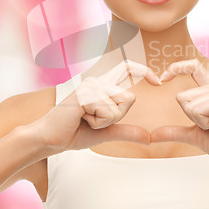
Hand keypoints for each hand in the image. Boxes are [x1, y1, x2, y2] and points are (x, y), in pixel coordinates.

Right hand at [31, 60, 160, 153]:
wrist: (50, 140)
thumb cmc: (74, 133)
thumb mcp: (106, 132)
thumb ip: (127, 131)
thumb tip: (148, 137)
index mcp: (101, 85)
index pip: (127, 69)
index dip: (144, 71)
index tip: (158, 82)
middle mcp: (97, 80)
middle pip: (130, 98)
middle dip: (117, 117)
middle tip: (94, 120)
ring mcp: (90, 85)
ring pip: (120, 106)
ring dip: (106, 121)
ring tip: (85, 119)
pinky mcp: (85, 94)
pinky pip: (108, 112)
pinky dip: (98, 123)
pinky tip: (80, 119)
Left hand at [150, 59, 208, 167]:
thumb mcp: (194, 135)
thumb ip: (175, 132)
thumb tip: (153, 135)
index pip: (193, 67)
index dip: (176, 68)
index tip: (162, 78)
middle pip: (181, 97)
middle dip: (191, 117)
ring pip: (188, 105)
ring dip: (199, 121)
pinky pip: (197, 110)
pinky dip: (204, 123)